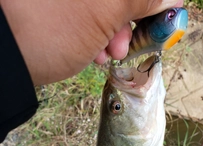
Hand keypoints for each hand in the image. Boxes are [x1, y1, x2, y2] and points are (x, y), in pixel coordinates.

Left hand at [0, 0, 183, 84]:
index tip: (161, 19)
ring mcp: (74, 2)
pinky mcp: (66, 10)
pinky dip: (98, 35)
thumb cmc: (51, 30)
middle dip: (132, 19)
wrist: (7, 57)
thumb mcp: (103, 12)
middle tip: (127, 43)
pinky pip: (93, 17)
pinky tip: (93, 53)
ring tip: (107, 53)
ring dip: (116, 32)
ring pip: (110, 7)